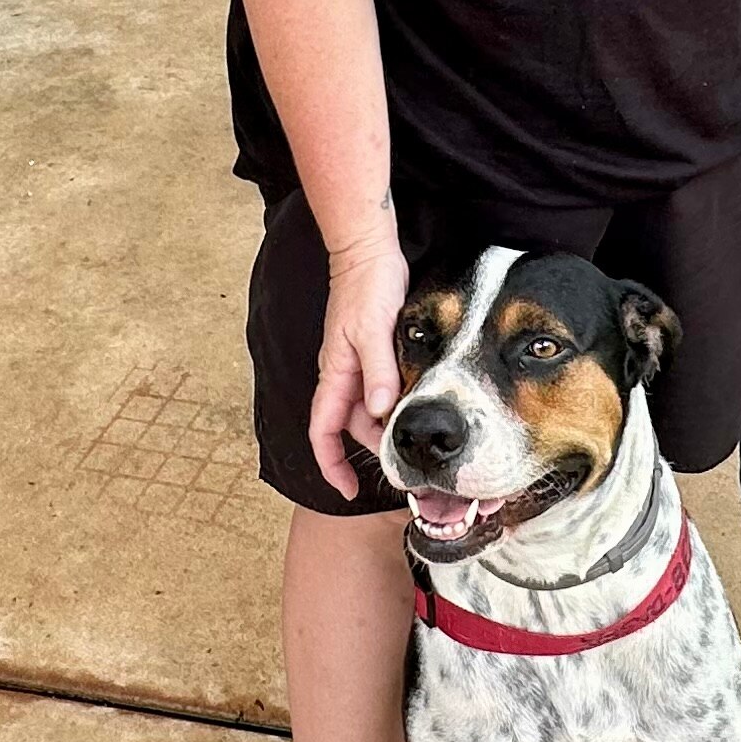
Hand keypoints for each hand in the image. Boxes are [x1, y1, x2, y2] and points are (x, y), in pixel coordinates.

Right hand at [309, 238, 408, 498]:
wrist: (368, 251)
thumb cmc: (367, 285)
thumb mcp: (375, 330)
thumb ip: (378, 371)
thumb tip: (380, 413)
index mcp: (335, 374)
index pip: (322, 431)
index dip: (331, 465)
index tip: (347, 490)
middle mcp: (342, 374)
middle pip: (352, 427)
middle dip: (374, 450)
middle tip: (408, 469)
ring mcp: (356, 364)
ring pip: (369, 410)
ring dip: (387, 427)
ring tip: (418, 442)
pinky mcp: (372, 353)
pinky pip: (380, 389)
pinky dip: (395, 404)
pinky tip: (418, 406)